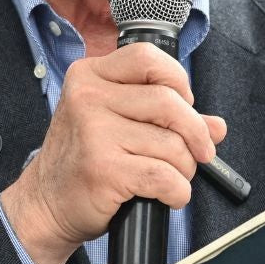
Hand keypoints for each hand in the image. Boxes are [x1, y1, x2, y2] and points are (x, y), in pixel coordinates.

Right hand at [1, 42, 226, 263]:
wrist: (46, 205)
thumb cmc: (83, 161)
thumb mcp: (115, 124)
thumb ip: (166, 118)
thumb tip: (217, 126)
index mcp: (89, 76)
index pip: (148, 58)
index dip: (178, 80)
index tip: (186, 105)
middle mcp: (88, 97)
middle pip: (169, 102)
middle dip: (195, 132)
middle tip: (199, 152)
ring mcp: (94, 132)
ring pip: (171, 144)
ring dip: (184, 168)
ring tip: (172, 177)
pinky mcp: (103, 168)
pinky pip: (164, 176)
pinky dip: (177, 191)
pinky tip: (169, 195)